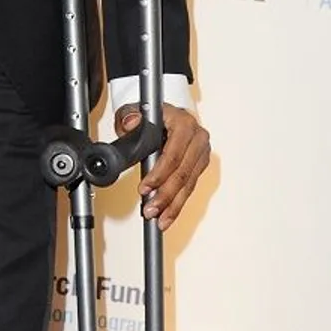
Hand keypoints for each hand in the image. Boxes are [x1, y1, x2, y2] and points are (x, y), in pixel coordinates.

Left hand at [115, 102, 210, 230]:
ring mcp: (201, 153)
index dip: (159, 174)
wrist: (166, 116)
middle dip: (165, 195)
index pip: (174, 154)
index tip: (144, 188)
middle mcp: (198, 138)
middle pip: (183, 173)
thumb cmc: (152, 115)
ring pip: (188, 184)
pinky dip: (177, 204)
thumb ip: (130, 117)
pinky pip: (189, 188)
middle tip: (150, 209)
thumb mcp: (135, 111)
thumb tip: (130, 123)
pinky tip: (167, 216)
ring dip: (173, 205)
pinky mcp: (200, 165)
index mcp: (184, 124)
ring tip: (158, 219)